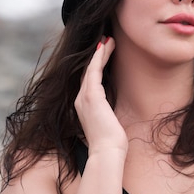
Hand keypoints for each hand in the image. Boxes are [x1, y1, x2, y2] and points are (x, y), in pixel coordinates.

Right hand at [74, 37, 127, 155]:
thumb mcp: (109, 125)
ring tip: (109, 40)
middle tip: (106, 41)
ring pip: (90, 68)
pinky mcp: (91, 96)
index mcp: (84, 108)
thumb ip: (107, 114)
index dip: (96, 67)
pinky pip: (93, 71)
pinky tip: (105, 47)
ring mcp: (83, 98)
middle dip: (97, 56)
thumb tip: (113, 113)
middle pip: (87, 72)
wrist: (107, 153)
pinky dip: (99, 57)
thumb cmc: (111, 144)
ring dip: (100, 53)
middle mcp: (80, 101)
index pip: (89, 82)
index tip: (105, 54)